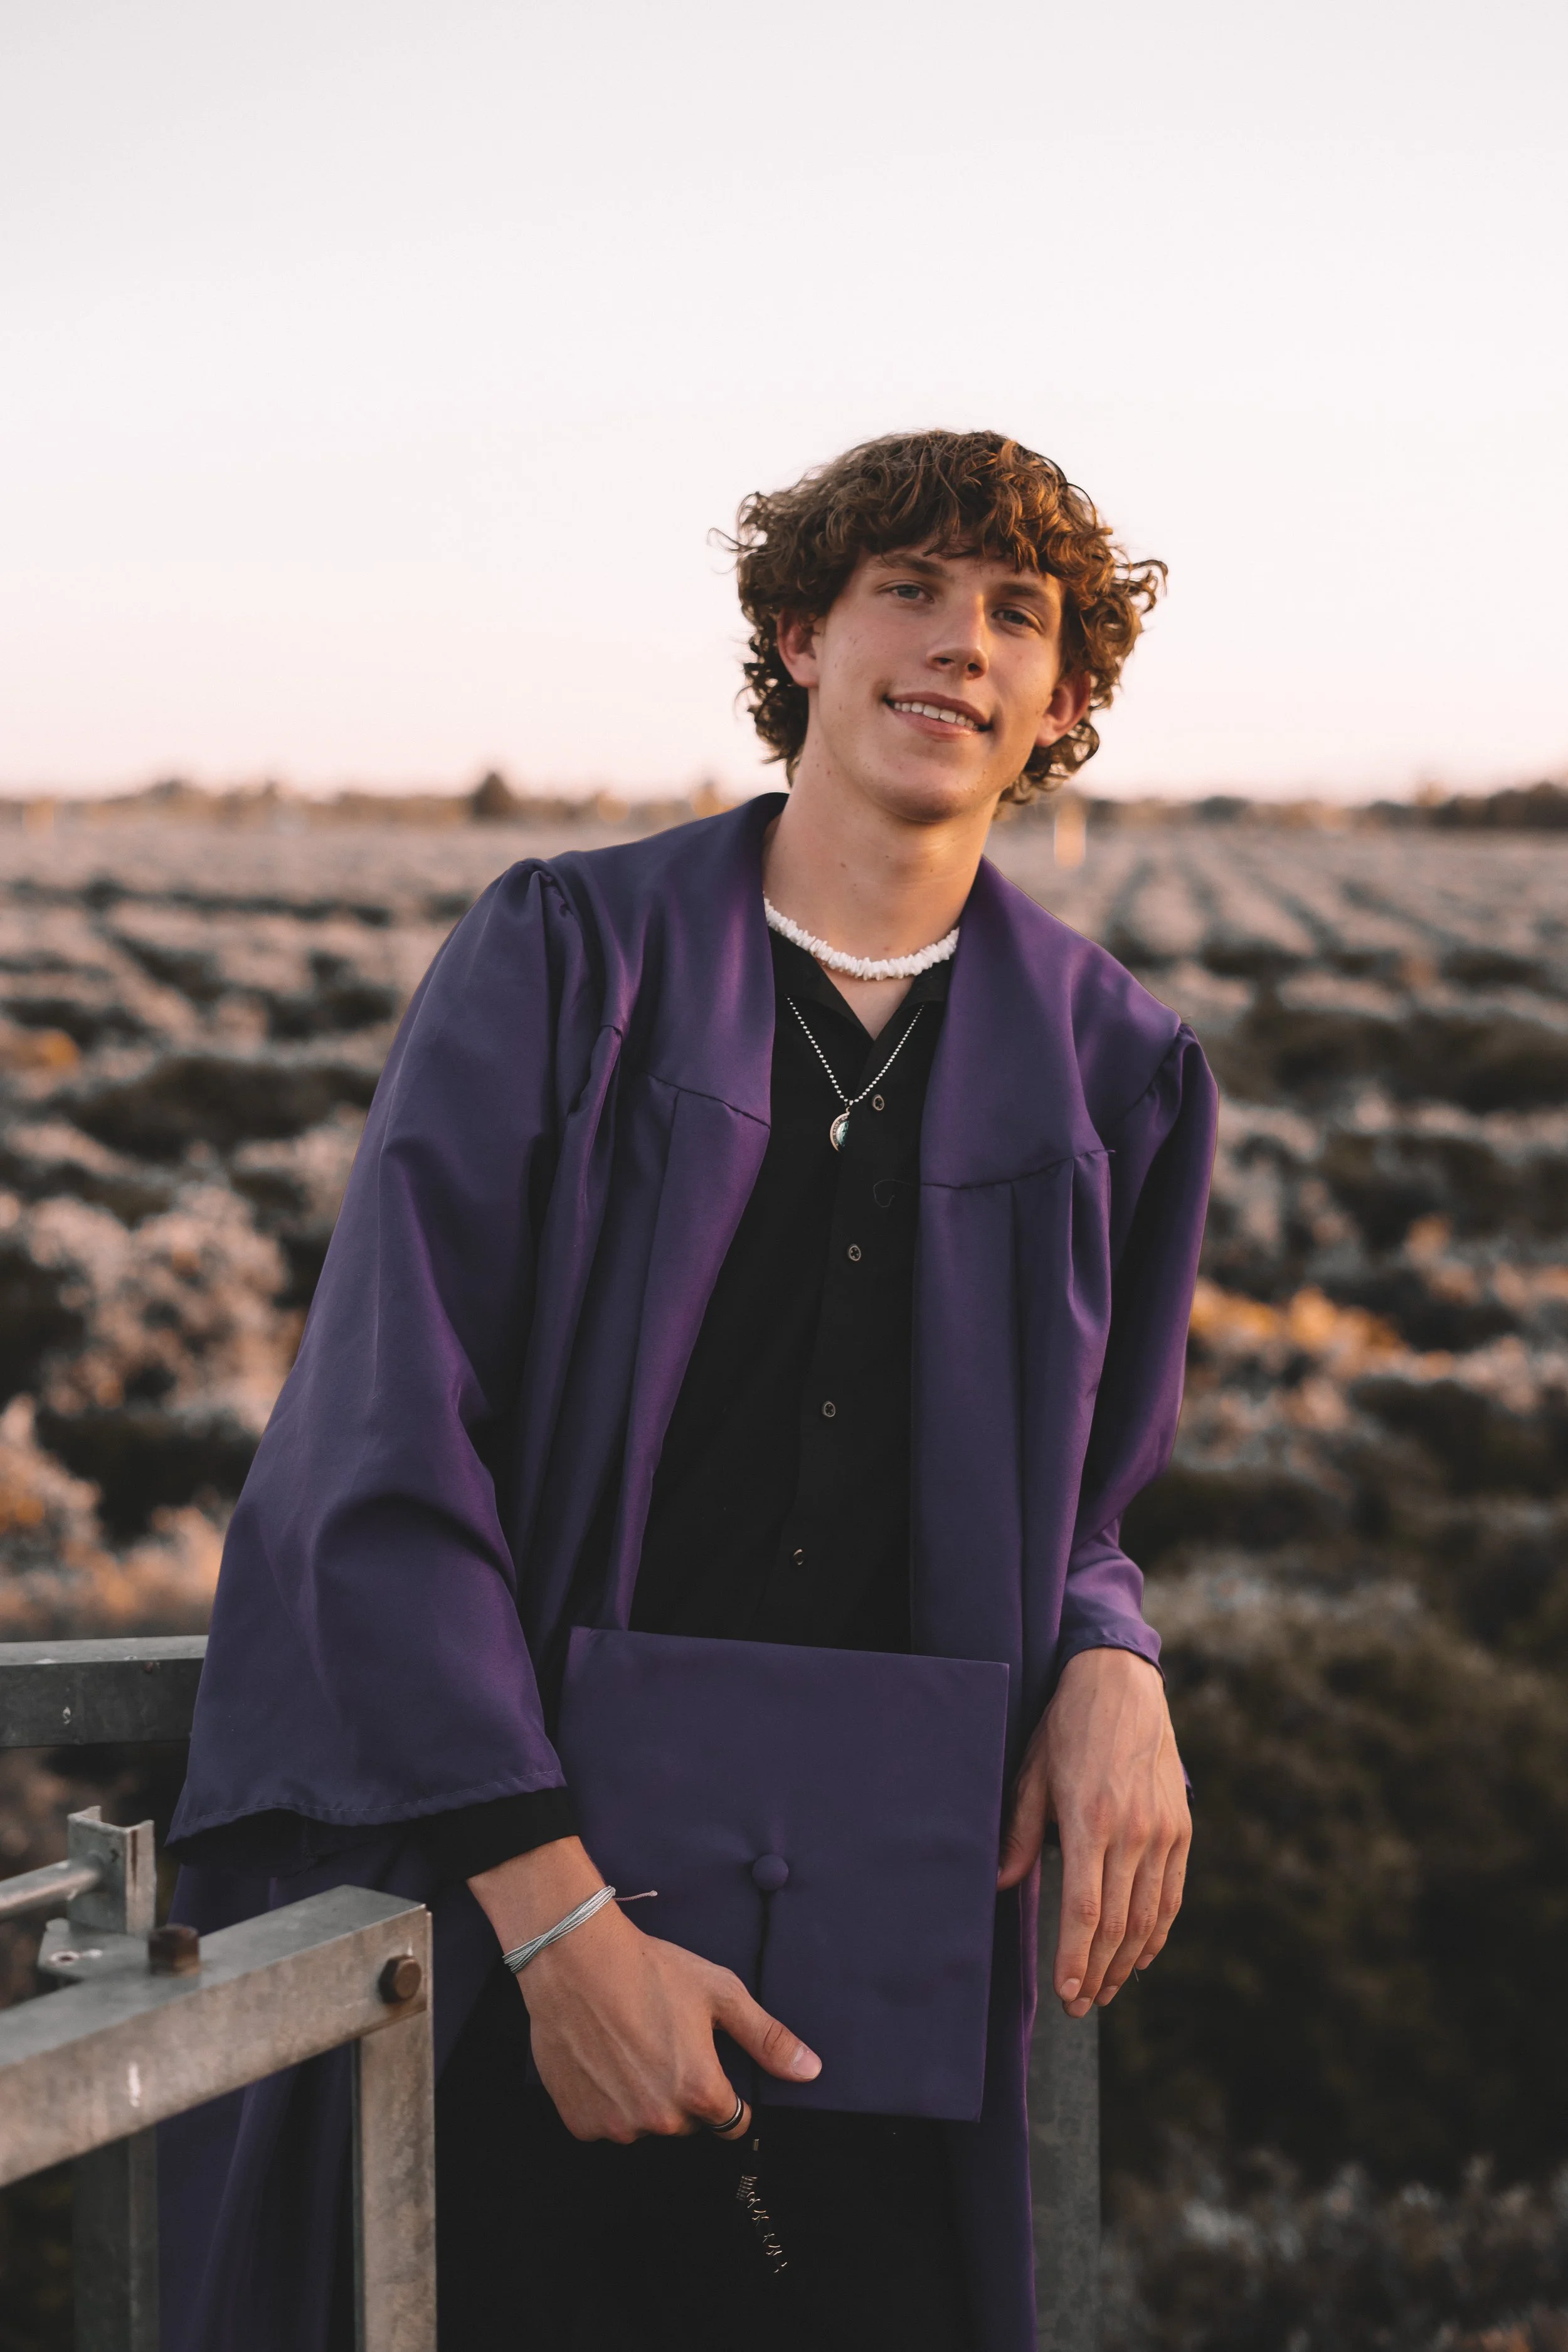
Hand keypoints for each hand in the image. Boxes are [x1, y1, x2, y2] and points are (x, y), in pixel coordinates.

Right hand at [468, 1838, 820, 2141]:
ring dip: (644, 2099)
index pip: (732, 2122)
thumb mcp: (719, 1993)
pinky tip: (603, 2059)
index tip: (710, 2065)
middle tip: (664, 2043)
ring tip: (630, 2046)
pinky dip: (606, 2101)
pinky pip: (605, 2124)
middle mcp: (660, 2120)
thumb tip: (810, 2070)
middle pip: (687, 2123)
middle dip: (683, 2093)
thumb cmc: (651, 1970)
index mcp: (700, 2092)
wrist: (575, 1960)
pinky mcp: (580, 2123)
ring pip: (645, 2125)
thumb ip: (767, 2038)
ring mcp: (617, 2126)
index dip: (726, 2095)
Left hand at [996, 1648, 1189, 2019]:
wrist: (1123, 1683)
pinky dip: (1158, 1932)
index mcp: (1091, 1820)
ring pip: (1149, 1917)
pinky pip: (1173, 1894)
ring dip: (1127, 1962)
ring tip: (1105, 1990)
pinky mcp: (1181, 1828)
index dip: (1076, 1959)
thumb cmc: (1067, 1726)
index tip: (1066, 1995)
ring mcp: (1163, 1832)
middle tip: (1081, 2006)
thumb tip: (1004, 1885)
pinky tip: (1140, 1955)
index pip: (1085, 1910)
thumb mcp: (1032, 1773)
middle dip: (1098, 1973)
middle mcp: (1133, 1832)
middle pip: (1118, 1924)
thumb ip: (1020, 1833)